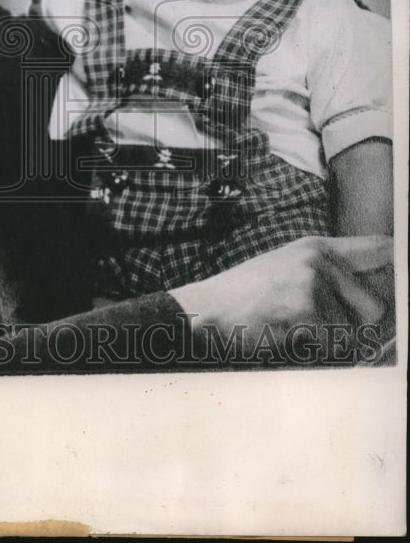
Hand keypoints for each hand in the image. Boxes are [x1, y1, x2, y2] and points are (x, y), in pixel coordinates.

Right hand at [173, 235, 393, 362]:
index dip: (397, 263)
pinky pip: (333, 345)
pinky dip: (313, 350)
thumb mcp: (288, 271)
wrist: (207, 311)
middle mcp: (319, 258)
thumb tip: (380, 298)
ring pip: (354, 332)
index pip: (379, 248)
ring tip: (293, 328)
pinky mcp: (306, 306)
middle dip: (354, 326)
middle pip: (375, 306)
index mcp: (316, 247)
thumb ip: (331, 276)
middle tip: (315, 324)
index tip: (400, 273)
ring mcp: (313, 280)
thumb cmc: (246, 297)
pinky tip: (285, 335)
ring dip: (330, 341)